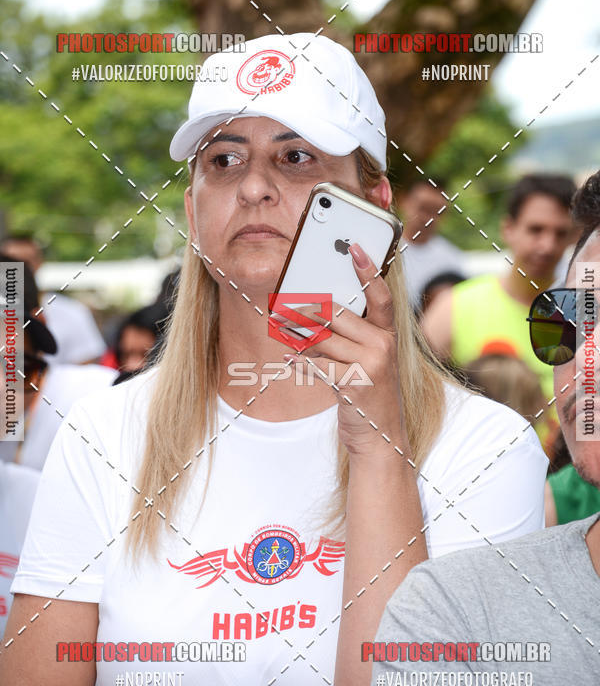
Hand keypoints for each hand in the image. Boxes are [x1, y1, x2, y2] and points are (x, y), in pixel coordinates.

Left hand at [283, 243, 405, 456]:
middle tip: (281, 305)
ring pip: (323, 338)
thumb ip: (350, 338)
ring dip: (296, 334)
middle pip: (338, 314)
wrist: (380, 439)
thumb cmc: (367, 396)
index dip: (369, 269)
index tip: (354, 247)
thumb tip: (312, 315)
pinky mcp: (356, 383)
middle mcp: (383, 345)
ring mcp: (372, 364)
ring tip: (277, 326)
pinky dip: (299, 361)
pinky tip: (287, 358)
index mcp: (388, 335)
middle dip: (306, 310)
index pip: (380, 295)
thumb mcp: (368, 362)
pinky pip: (318, 364)